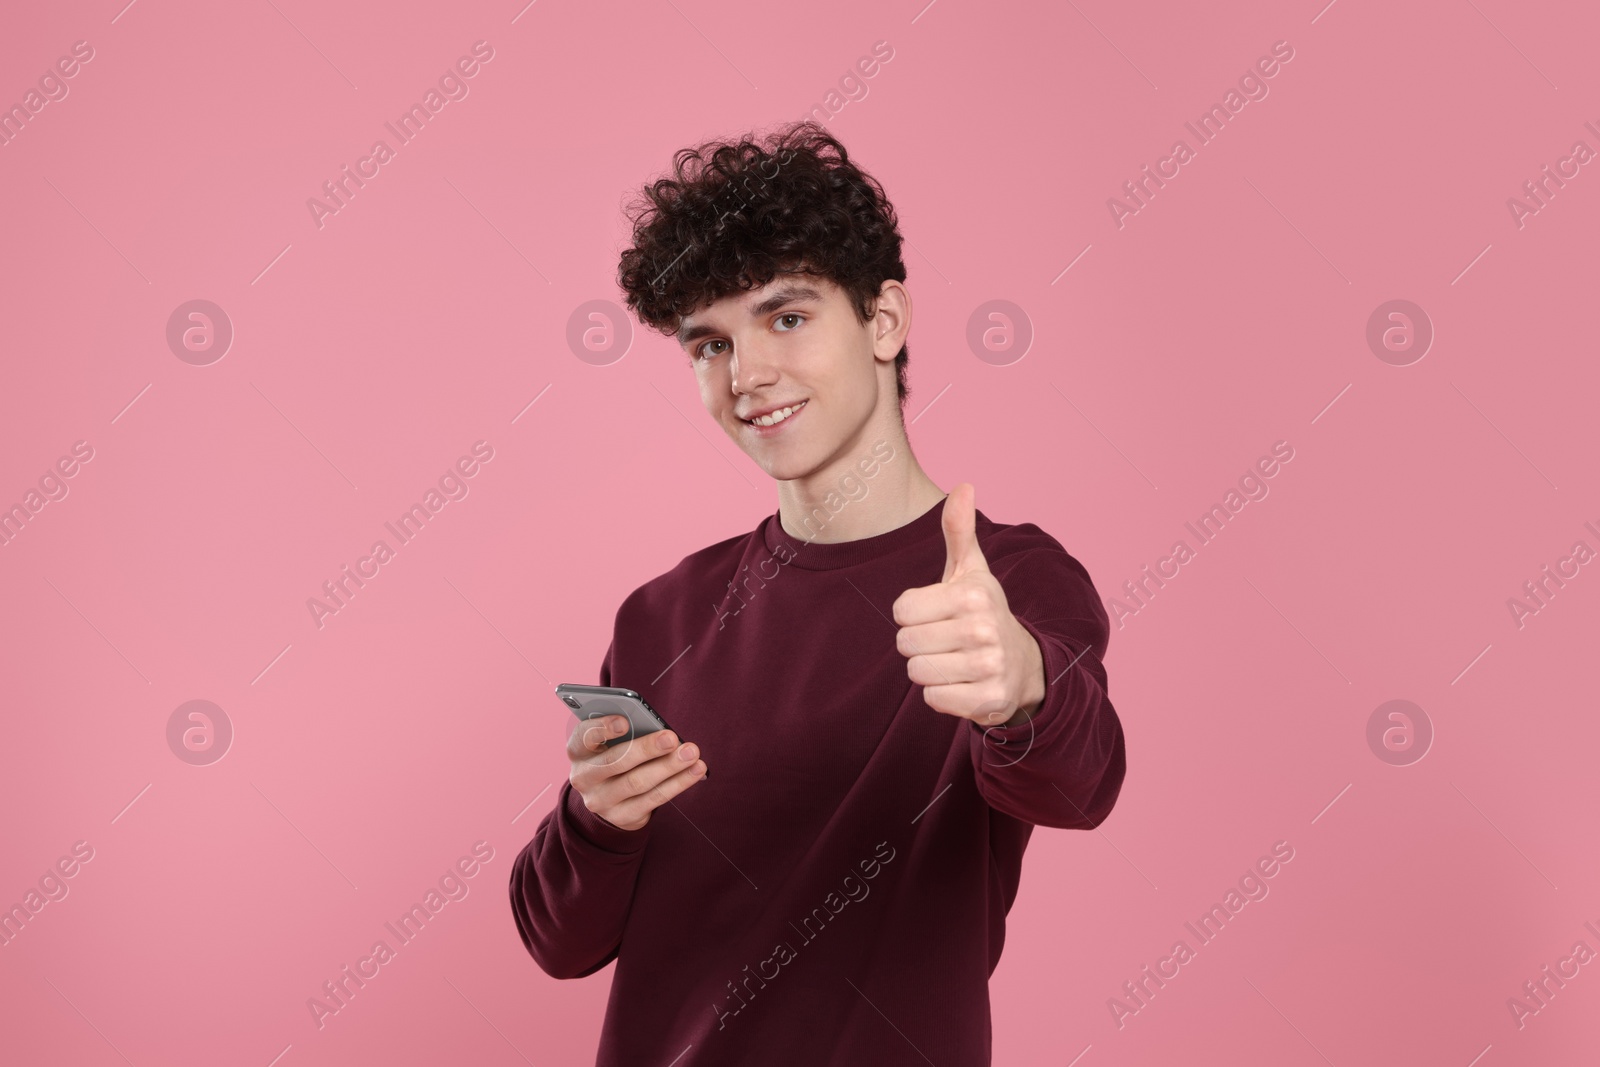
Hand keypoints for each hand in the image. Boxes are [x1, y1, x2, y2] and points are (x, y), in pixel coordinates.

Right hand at [567, 717, 706, 831]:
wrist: (608, 799)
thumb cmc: (615, 756)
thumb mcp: (611, 743)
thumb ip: (627, 733)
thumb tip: (659, 730)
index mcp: (578, 750)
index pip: (584, 737)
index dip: (603, 728)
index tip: (625, 721)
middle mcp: (584, 777)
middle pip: (615, 761)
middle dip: (647, 748)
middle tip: (672, 738)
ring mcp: (601, 801)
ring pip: (638, 782)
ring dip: (669, 766)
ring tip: (692, 753)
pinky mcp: (622, 816)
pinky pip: (654, 799)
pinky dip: (678, 783)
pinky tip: (696, 770)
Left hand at [892, 483, 1045, 727]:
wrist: (1023, 664)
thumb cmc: (982, 611)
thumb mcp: (971, 570)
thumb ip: (958, 530)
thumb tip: (964, 486)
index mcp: (973, 594)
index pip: (901, 610)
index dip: (913, 613)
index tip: (938, 613)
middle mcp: (984, 630)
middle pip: (906, 643)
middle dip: (919, 643)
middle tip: (946, 639)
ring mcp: (988, 668)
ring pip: (917, 672)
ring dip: (929, 669)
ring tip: (954, 660)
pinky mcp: (988, 701)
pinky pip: (932, 699)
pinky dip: (941, 694)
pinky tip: (963, 683)